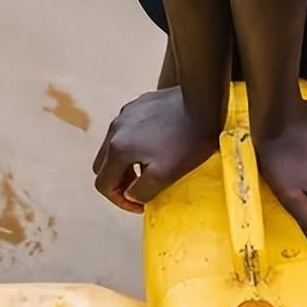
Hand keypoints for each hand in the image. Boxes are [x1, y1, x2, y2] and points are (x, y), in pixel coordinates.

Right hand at [94, 87, 218, 212]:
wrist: (204, 101)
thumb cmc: (187, 140)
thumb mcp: (165, 175)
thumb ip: (142, 191)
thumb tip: (130, 195)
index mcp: (117, 149)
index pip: (103, 184)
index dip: (119, 201)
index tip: (140, 205)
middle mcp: (115, 129)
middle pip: (104, 165)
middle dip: (119, 182)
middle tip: (141, 188)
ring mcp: (125, 114)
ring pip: (114, 147)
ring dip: (126, 164)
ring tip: (150, 168)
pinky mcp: (138, 105)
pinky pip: (127, 131)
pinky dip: (135, 145)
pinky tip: (157, 146)